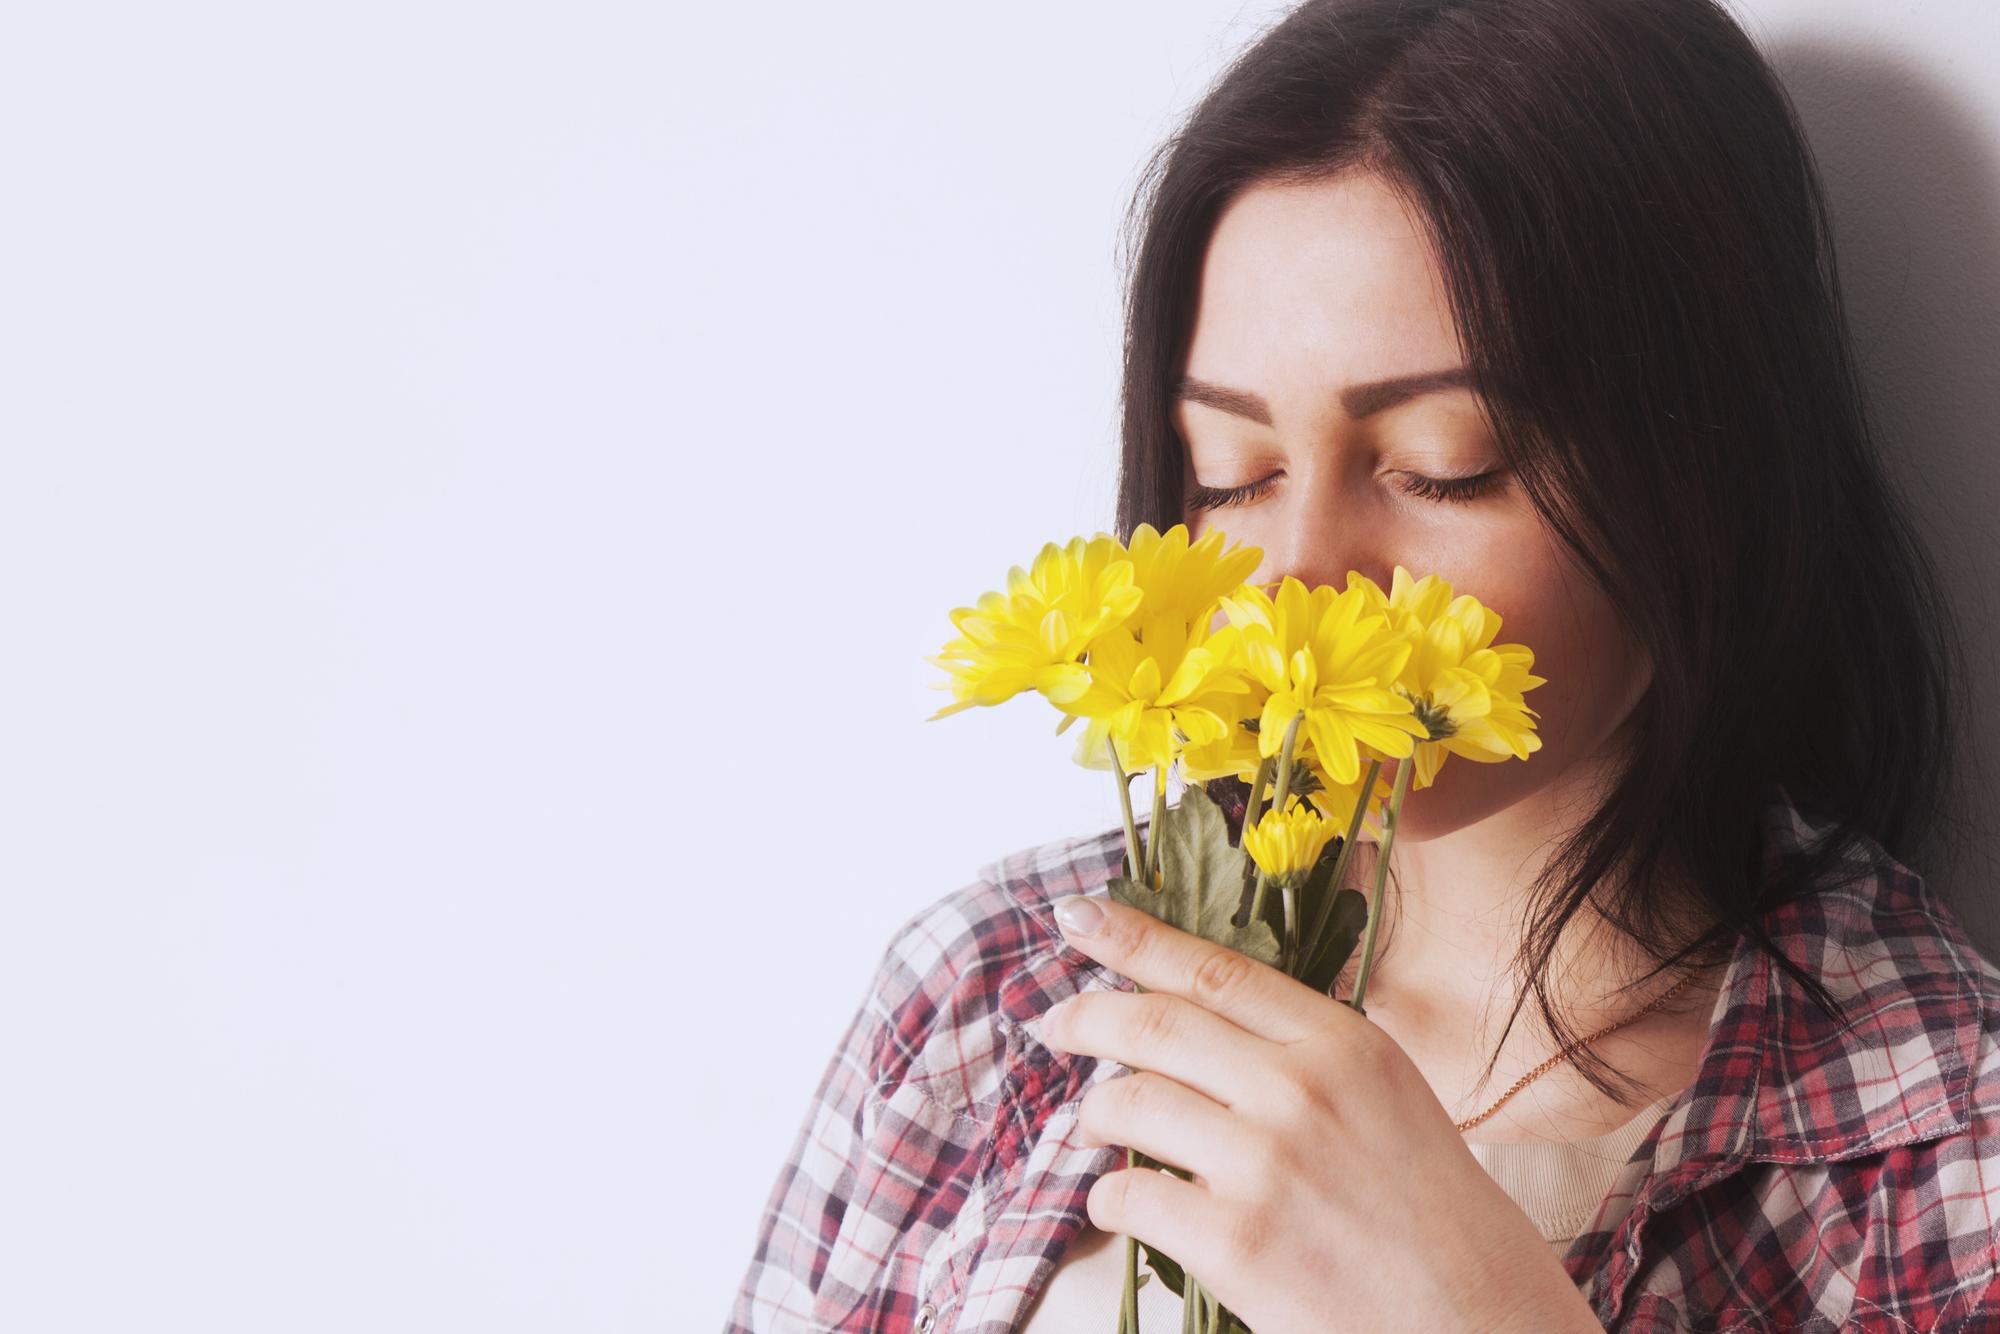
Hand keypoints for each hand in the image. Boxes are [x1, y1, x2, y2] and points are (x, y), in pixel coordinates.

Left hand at [1036, 891, 1603, 1333]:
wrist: (1479, 1323)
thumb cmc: (1436, 1218)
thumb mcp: (1390, 1098)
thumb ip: (1306, 1052)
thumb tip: (1202, 1019)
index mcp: (1344, 1043)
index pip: (1215, 969)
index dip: (1134, 938)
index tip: (1078, 916)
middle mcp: (1302, 1089)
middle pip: (1155, 1024)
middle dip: (1086, 1017)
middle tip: (1054, 1024)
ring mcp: (1265, 1165)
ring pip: (1130, 1103)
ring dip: (1095, 1113)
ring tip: (1096, 1128)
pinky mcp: (1236, 1243)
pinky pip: (1130, 1194)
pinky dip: (1110, 1198)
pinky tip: (1123, 1205)